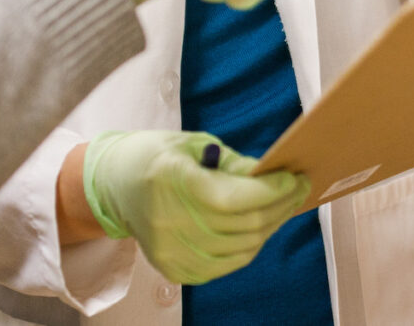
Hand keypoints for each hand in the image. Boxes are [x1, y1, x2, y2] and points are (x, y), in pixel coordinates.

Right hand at [81, 131, 311, 285]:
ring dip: (271, 226)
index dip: (273, 190)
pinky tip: (260, 227)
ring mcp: (172, 251)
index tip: (294, 177)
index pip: (237, 197)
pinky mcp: (175, 269)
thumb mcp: (195, 145)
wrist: (115, 187)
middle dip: (281, 205)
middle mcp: (171, 222)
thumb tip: (272, 176)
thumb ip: (233, 163)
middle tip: (299, 189)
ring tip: (284, 206)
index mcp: (174, 182)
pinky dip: (250, 246)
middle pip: (245, 223)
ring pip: (243, 246)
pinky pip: (228, 263)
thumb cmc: (157, 157)